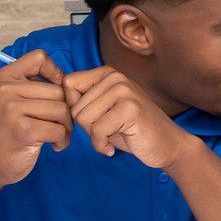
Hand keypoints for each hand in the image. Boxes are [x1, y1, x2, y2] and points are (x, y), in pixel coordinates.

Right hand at [0, 50, 71, 186]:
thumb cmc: (10, 129)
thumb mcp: (13, 99)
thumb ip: (35, 85)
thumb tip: (69, 81)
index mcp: (5, 77)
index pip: (40, 57)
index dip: (55, 73)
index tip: (54, 93)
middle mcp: (6, 89)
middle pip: (59, 91)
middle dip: (65, 111)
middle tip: (56, 124)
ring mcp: (13, 109)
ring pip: (62, 110)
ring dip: (65, 127)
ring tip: (54, 136)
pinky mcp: (23, 130)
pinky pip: (59, 130)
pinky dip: (62, 140)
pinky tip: (53, 146)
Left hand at [62, 66, 195, 170]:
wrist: (166, 145)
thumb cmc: (131, 130)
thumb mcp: (103, 110)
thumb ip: (83, 99)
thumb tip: (54, 95)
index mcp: (108, 73)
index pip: (68, 85)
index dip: (74, 108)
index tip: (92, 119)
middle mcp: (116, 77)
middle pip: (74, 106)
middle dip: (87, 126)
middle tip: (108, 130)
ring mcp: (124, 91)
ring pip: (83, 118)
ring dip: (94, 136)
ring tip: (113, 136)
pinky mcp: (130, 109)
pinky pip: (97, 131)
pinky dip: (101, 145)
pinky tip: (113, 147)